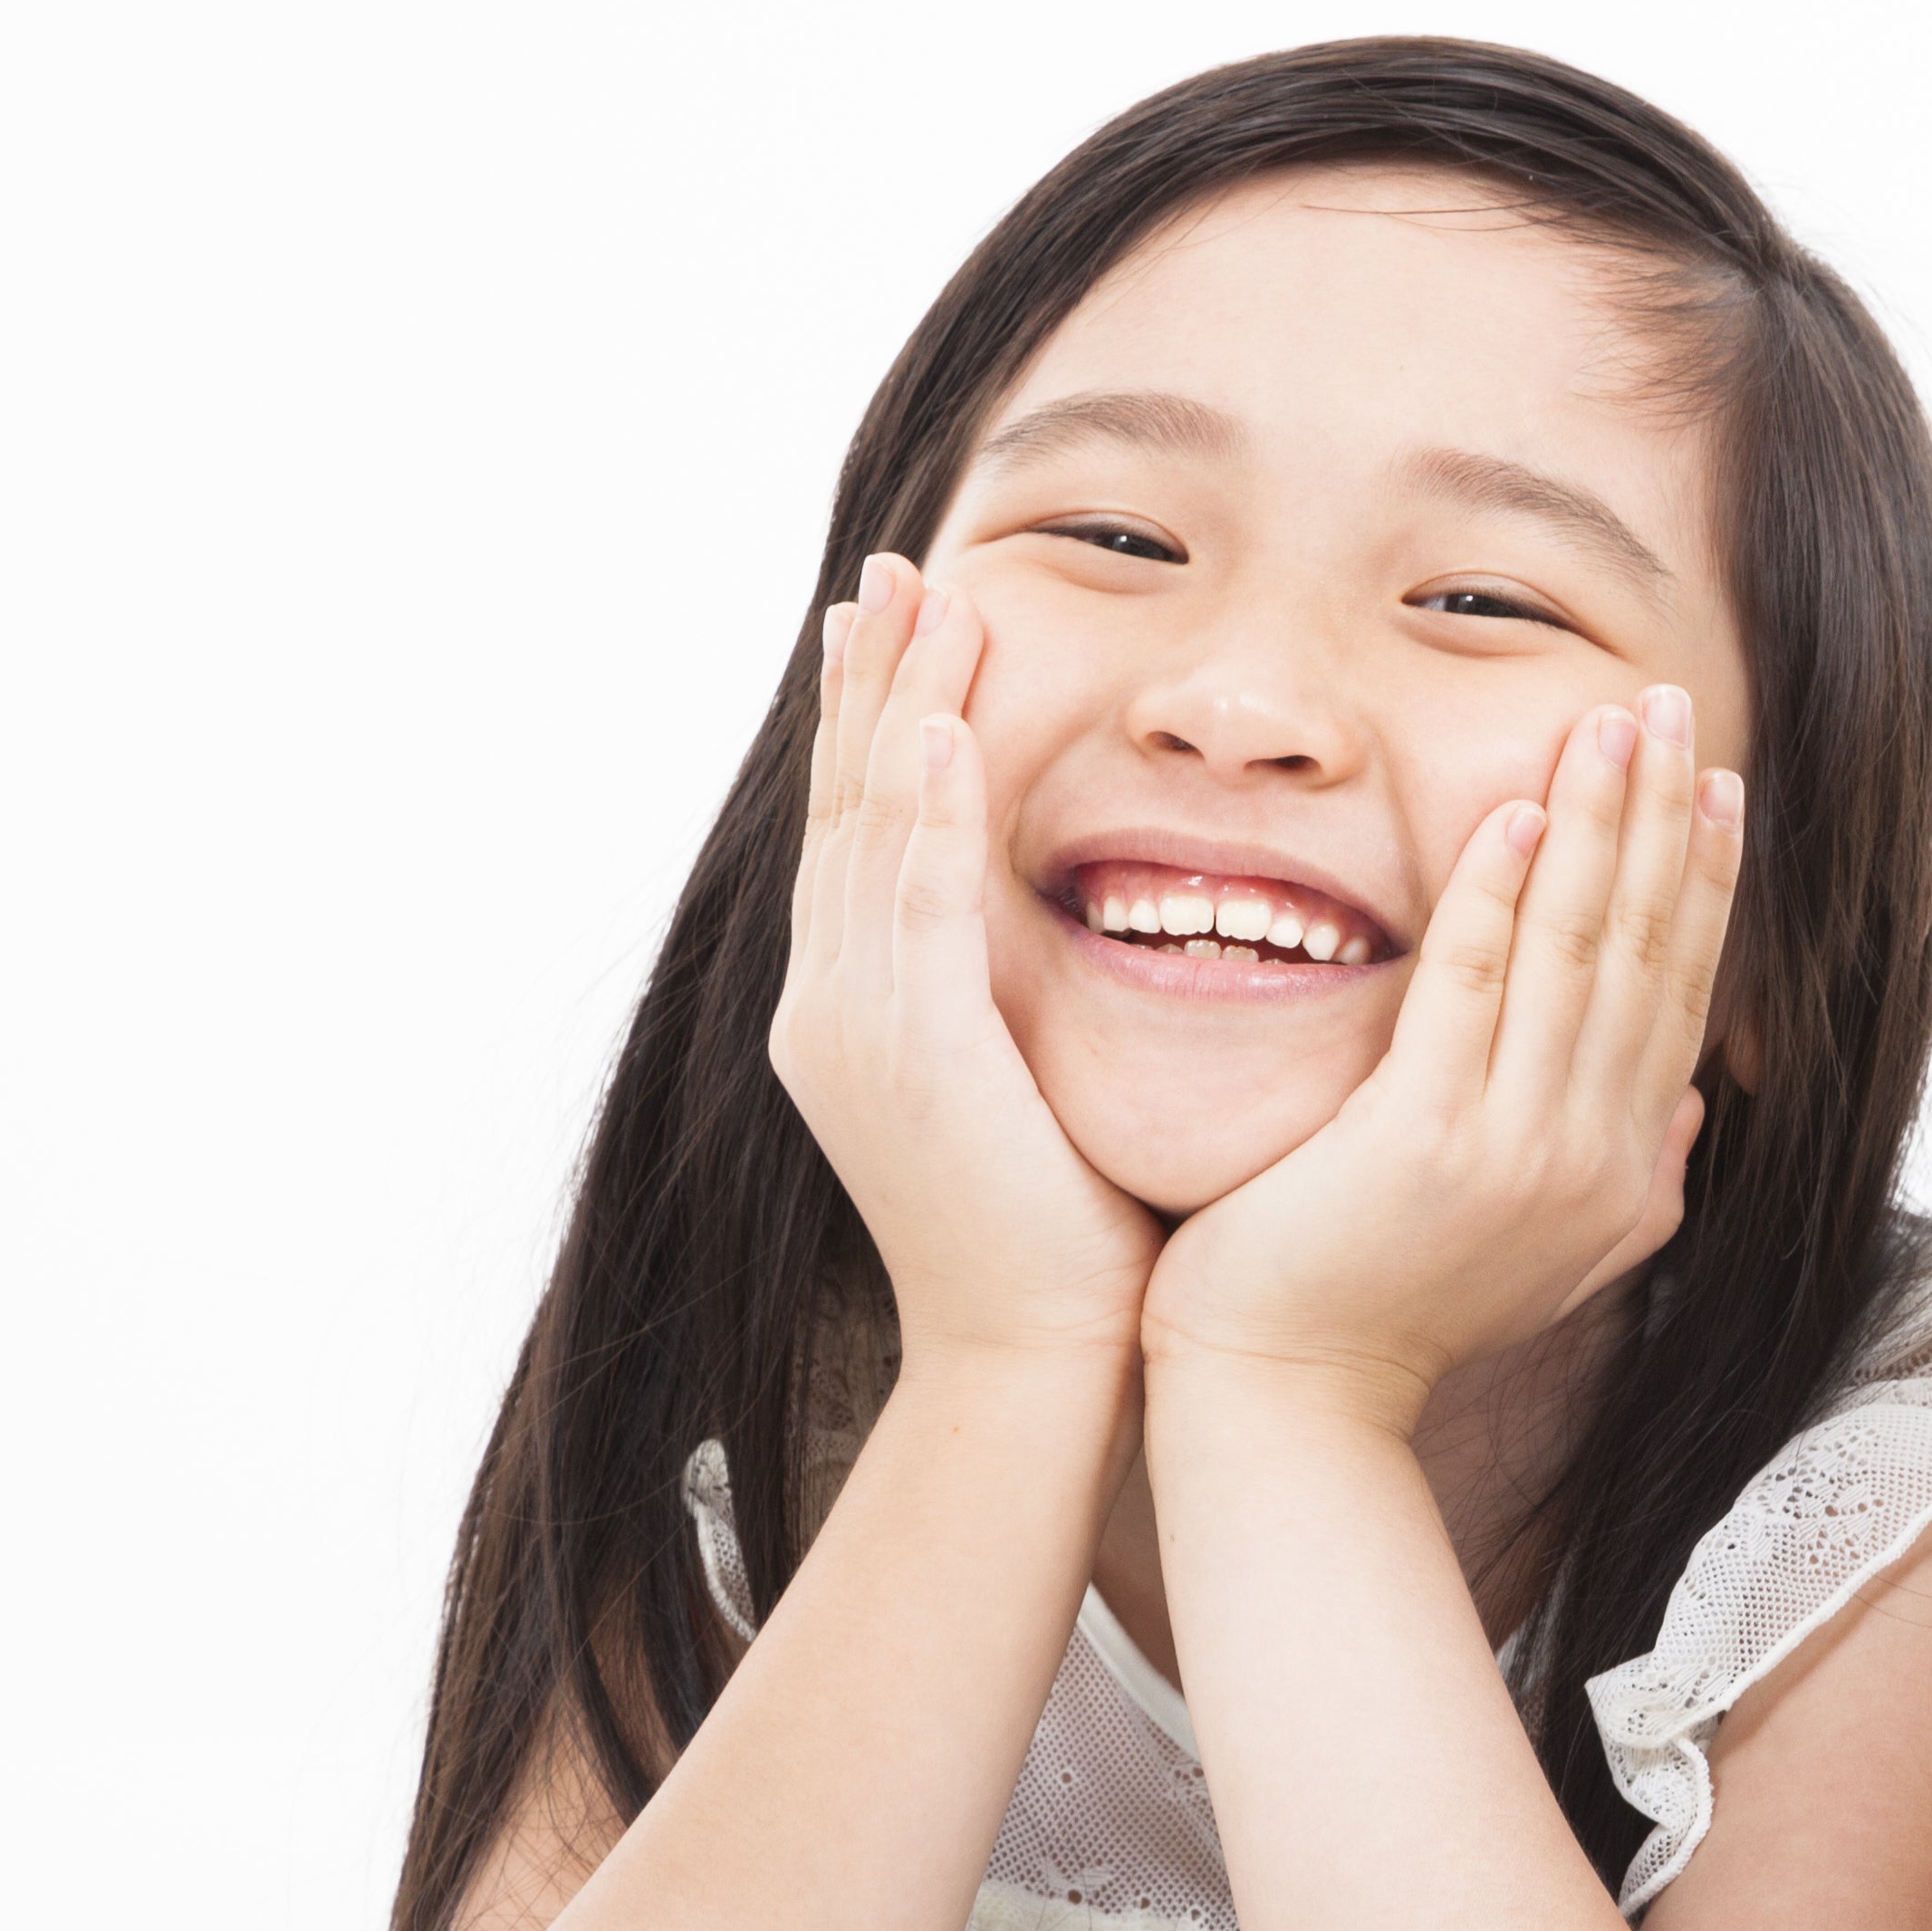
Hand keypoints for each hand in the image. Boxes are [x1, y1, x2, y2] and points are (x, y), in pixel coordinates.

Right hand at [769, 556, 1163, 1366]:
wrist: (1038, 1359)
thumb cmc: (1068, 1239)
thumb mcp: (1035, 1086)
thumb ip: (1030, 997)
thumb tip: (1097, 924)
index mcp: (861, 1016)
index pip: (866, 836)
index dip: (878, 723)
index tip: (900, 624)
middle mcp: (834, 1010)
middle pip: (848, 809)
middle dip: (870, 684)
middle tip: (887, 571)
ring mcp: (855, 1031)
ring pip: (868, 834)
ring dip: (899, 708)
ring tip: (924, 603)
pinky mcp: (907, 1056)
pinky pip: (911, 907)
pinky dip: (923, 815)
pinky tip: (944, 732)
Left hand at [1138, 683, 1741, 1426]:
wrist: (1296, 1400)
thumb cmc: (1392, 1314)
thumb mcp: (1547, 1256)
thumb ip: (1630, 1180)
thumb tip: (1686, 1102)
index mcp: (1624, 1171)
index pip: (1678, 993)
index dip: (1704, 881)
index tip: (1719, 784)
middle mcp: (1592, 1155)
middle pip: (1643, 951)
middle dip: (1664, 817)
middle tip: (1673, 706)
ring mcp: (1515, 1150)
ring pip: (1575, 951)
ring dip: (1601, 824)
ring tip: (1613, 722)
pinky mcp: (1424, 1138)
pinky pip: (1470, 987)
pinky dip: (1497, 893)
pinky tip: (1516, 813)